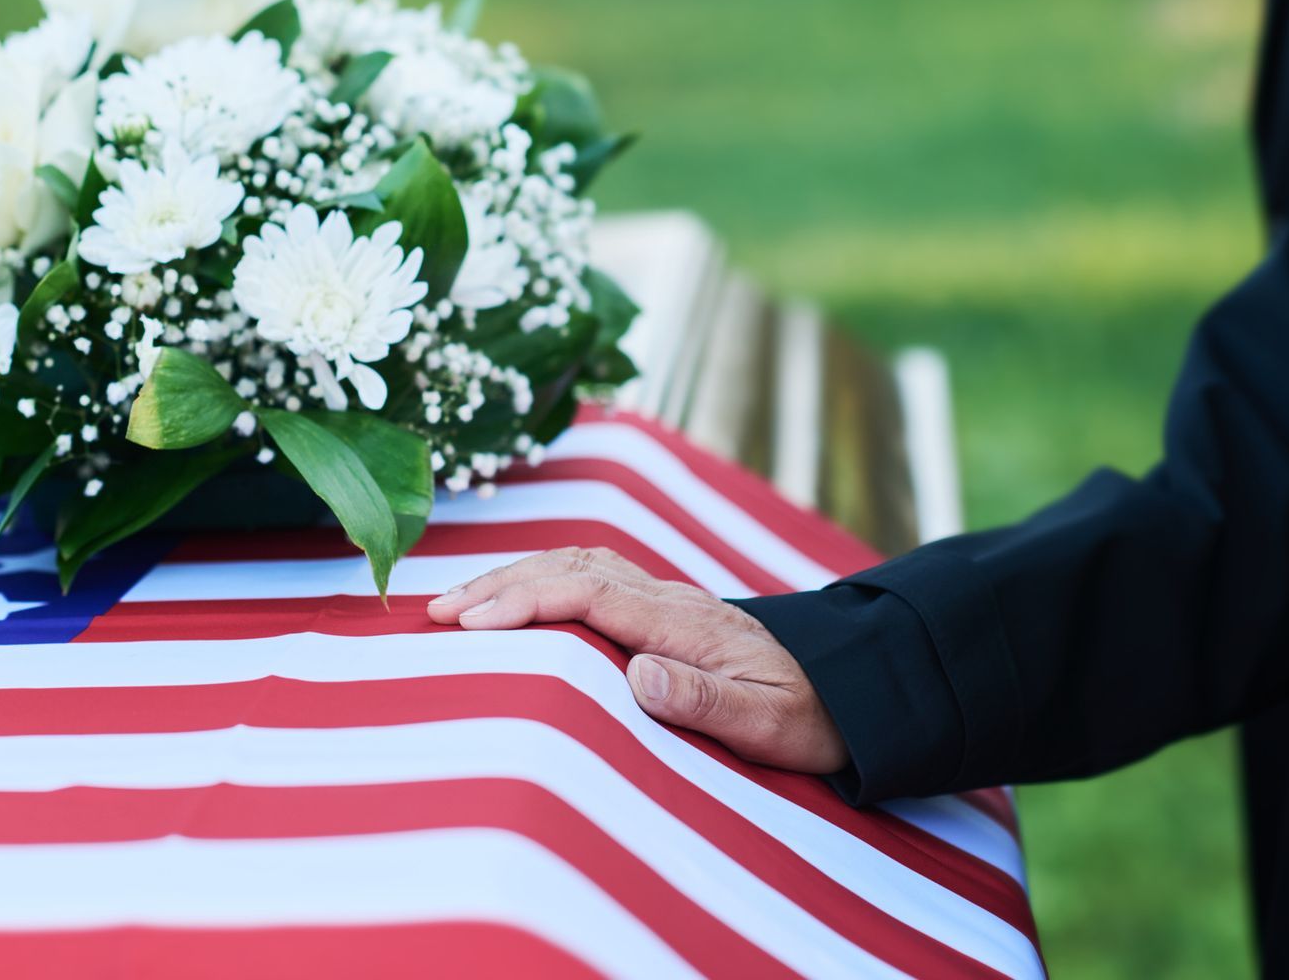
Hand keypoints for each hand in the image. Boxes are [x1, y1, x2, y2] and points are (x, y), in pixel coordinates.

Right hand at [426, 547, 848, 774]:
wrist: (854, 690)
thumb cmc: (810, 716)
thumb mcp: (770, 725)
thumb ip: (707, 702)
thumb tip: (639, 675)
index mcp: (686, 621)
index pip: (590, 592)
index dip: (526, 601)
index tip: (469, 623)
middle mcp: (670, 597)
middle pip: (571, 566)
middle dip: (499, 585)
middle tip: (434, 614)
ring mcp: (666, 597)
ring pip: (577, 563)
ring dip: (514, 577)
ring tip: (455, 604)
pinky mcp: (663, 607)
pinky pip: (590, 575)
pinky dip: (541, 578)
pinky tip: (514, 597)